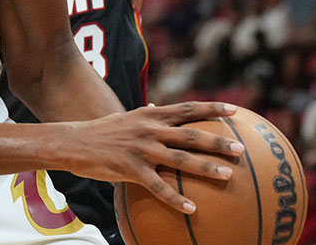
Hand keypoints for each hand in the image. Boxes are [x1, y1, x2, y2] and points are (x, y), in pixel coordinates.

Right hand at [61, 101, 244, 213]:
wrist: (74, 142)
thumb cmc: (101, 132)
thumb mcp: (125, 118)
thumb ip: (144, 114)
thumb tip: (156, 105)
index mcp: (151, 115)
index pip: (188, 109)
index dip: (212, 108)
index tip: (235, 110)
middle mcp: (150, 130)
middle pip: (192, 135)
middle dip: (218, 142)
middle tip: (241, 149)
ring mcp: (142, 150)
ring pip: (181, 160)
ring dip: (206, 168)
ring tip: (228, 176)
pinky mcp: (131, 169)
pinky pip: (158, 187)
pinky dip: (176, 199)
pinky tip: (191, 209)